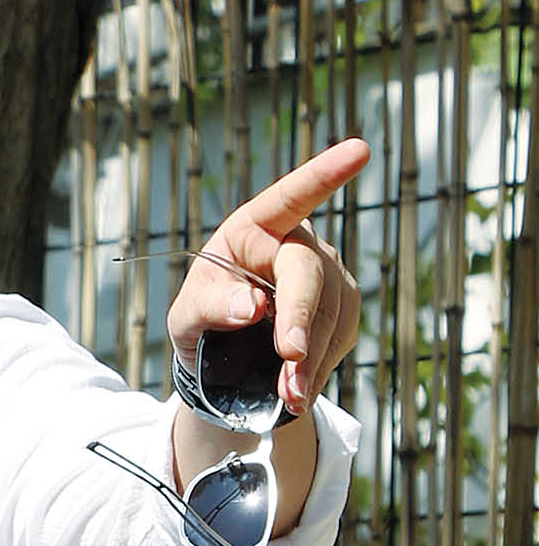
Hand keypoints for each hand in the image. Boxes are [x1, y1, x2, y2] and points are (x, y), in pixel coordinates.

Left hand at [167, 137, 367, 426]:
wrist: (223, 354)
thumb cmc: (202, 318)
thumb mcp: (187, 317)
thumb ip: (209, 307)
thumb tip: (252, 307)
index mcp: (254, 227)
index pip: (291, 196)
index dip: (324, 174)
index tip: (359, 151)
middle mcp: (296, 242)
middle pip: (308, 270)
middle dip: (301, 314)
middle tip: (290, 356)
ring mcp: (326, 272)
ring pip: (331, 310)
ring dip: (311, 356)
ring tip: (289, 395)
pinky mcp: (342, 306)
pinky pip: (340, 335)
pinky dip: (320, 366)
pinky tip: (299, 390)